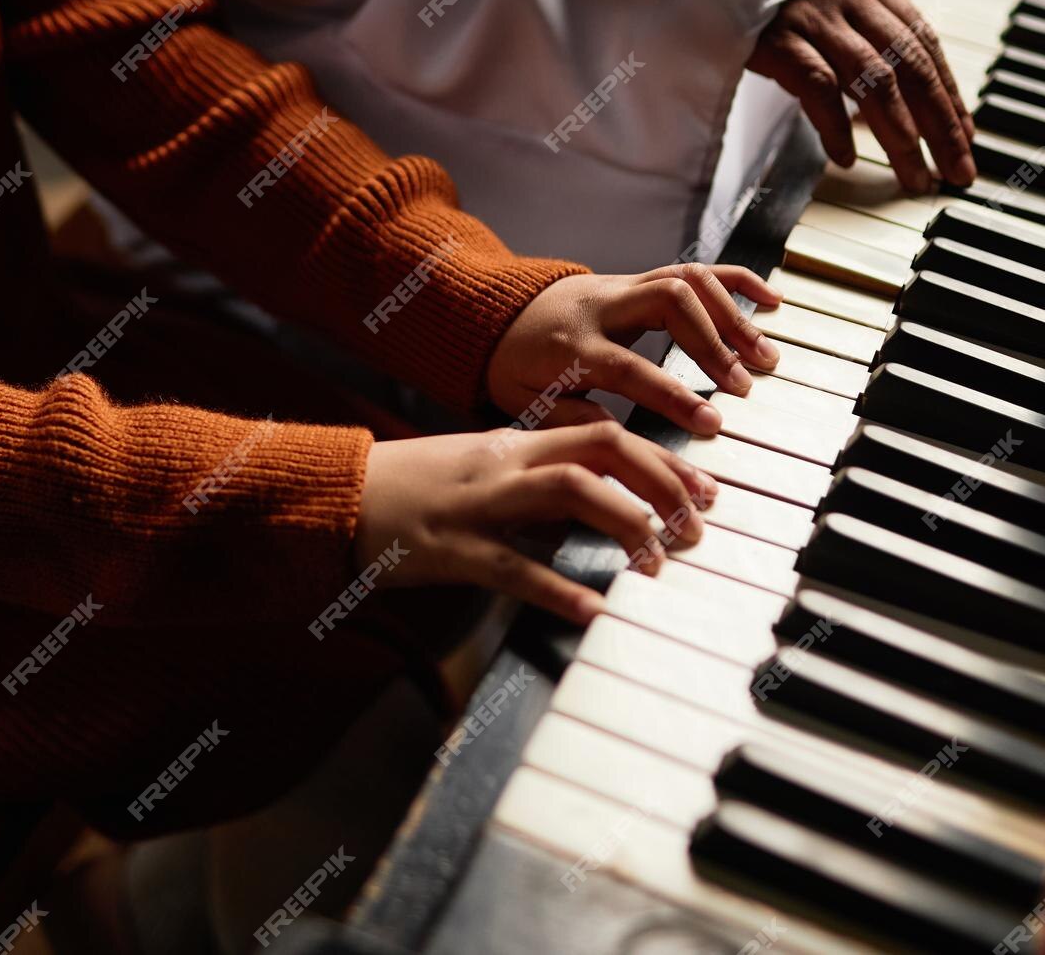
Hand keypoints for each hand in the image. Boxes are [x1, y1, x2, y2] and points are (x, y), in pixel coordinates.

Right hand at [355, 423, 719, 624]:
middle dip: (662, 481)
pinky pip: (513, 567)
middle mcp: (506, 463)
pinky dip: (560, 589)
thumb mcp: (485, 473)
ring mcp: (479, 504)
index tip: (706, 488)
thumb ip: (540, 481)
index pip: (606, 433)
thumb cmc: (415, 489)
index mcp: (517, 444)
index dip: (664, 459)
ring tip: (660, 561)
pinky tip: (597, 611)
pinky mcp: (452, 550)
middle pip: (601, 449)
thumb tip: (603, 506)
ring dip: (626, 522)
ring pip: (568, 491)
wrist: (339, 497)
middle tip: (699, 524)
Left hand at [487, 264, 782, 436]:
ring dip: (733, 314)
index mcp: (573, 347)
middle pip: (669, 302)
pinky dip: (735, 281)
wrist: (496, 316)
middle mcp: (603, 307)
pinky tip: (770, 302)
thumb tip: (623, 440)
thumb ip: (572, 420)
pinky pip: (693, 268)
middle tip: (744, 385)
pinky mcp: (640, 280)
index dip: (673, 394)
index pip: (630, 367)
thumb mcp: (526, 404)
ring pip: (686, 279)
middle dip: (713, 342)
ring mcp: (624, 288)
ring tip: (765, 356)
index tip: (711, 423)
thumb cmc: (515, 367)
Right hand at [746, 0, 975, 192]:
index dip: (948, 88)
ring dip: (902, 135)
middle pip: (911, 63)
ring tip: (914, 176)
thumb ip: (847, 20)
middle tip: (958, 169)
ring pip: (875, 80)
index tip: (964, 133)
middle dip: (942, 123)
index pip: (922, 36)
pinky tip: (846, 158)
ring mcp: (810, 14)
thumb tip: (885, 83)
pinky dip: (835, 126)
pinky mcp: (774, 37)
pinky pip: (818, 86)